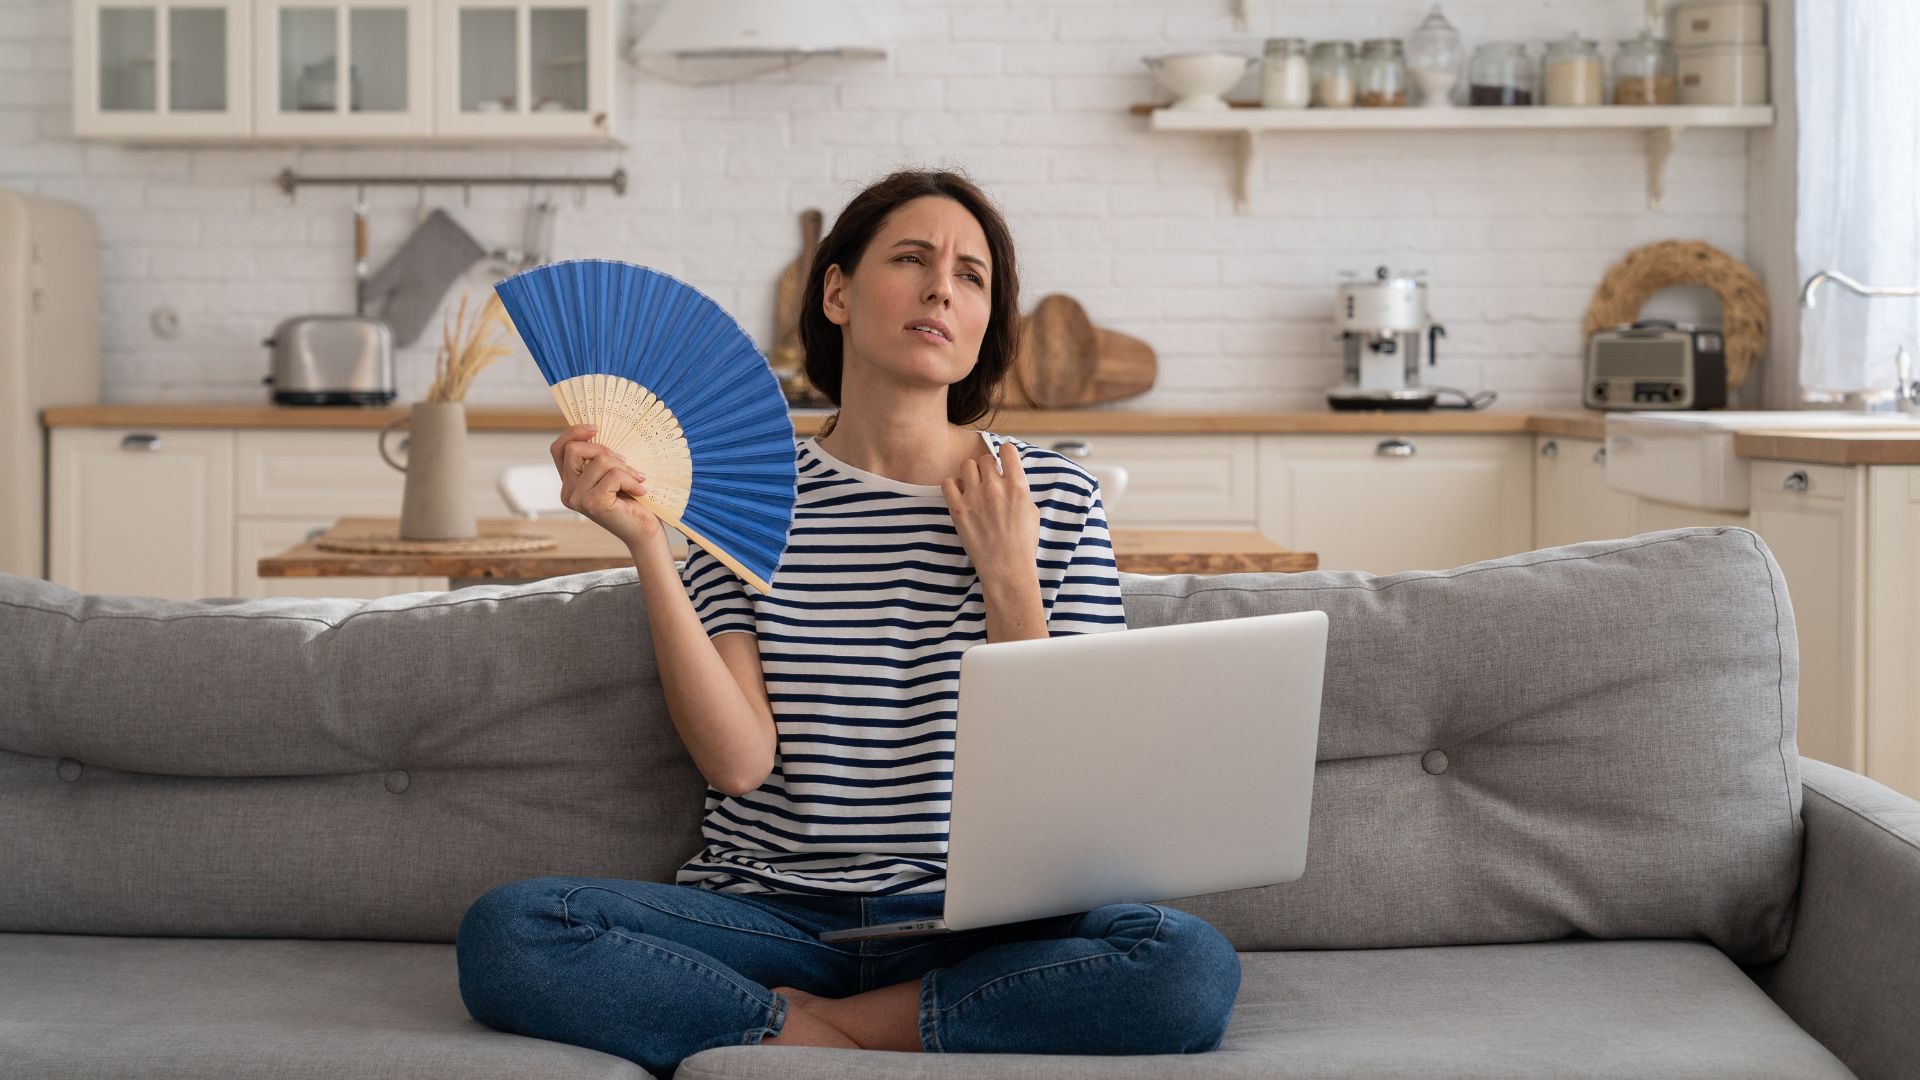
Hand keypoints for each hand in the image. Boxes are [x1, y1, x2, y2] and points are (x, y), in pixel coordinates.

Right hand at [550, 423, 662, 549]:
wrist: (644, 532)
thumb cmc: (632, 501)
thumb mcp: (612, 473)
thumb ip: (601, 458)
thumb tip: (599, 431)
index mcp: (570, 482)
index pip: (558, 449)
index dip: (573, 433)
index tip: (595, 428)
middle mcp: (568, 491)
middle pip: (576, 449)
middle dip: (605, 451)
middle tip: (627, 465)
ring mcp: (577, 498)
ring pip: (600, 461)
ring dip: (625, 468)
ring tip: (636, 481)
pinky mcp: (593, 504)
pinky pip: (614, 475)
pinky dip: (631, 480)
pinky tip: (639, 491)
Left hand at [941, 440, 1038, 583]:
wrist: (1007, 567)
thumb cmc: (1022, 543)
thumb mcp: (1031, 511)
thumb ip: (1019, 490)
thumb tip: (1008, 476)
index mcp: (1017, 486)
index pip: (1008, 451)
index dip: (1005, 454)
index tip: (1004, 460)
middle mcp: (995, 488)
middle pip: (985, 458)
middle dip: (988, 467)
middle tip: (989, 481)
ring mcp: (975, 498)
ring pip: (966, 465)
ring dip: (971, 473)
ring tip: (974, 487)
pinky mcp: (958, 509)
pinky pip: (948, 482)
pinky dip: (953, 486)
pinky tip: (961, 496)